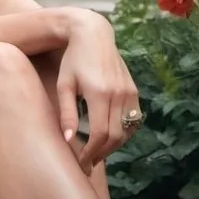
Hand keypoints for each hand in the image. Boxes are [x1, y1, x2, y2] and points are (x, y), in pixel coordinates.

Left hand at [55, 10, 141, 174]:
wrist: (93, 34)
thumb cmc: (72, 60)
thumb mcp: (64, 84)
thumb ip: (66, 113)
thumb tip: (68, 141)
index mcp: (100, 93)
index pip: (99, 134)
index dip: (91, 152)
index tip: (81, 162)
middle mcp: (119, 94)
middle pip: (115, 136)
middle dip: (101, 153)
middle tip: (87, 164)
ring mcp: (130, 92)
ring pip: (127, 131)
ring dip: (113, 146)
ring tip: (96, 153)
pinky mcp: (134, 90)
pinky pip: (133, 120)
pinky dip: (124, 133)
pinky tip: (109, 137)